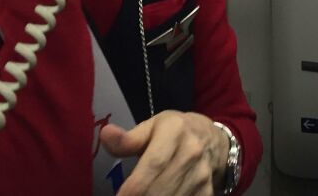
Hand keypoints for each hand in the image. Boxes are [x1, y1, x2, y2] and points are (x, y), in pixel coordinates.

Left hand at [100, 110, 229, 195]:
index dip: (133, 188)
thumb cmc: (175, 132)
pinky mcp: (207, 192)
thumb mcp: (153, 127)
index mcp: (175, 131)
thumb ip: (128, 138)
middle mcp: (192, 152)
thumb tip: (105, 134)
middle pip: (159, 189)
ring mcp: (202, 174)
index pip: (153, 164)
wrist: (212, 140)